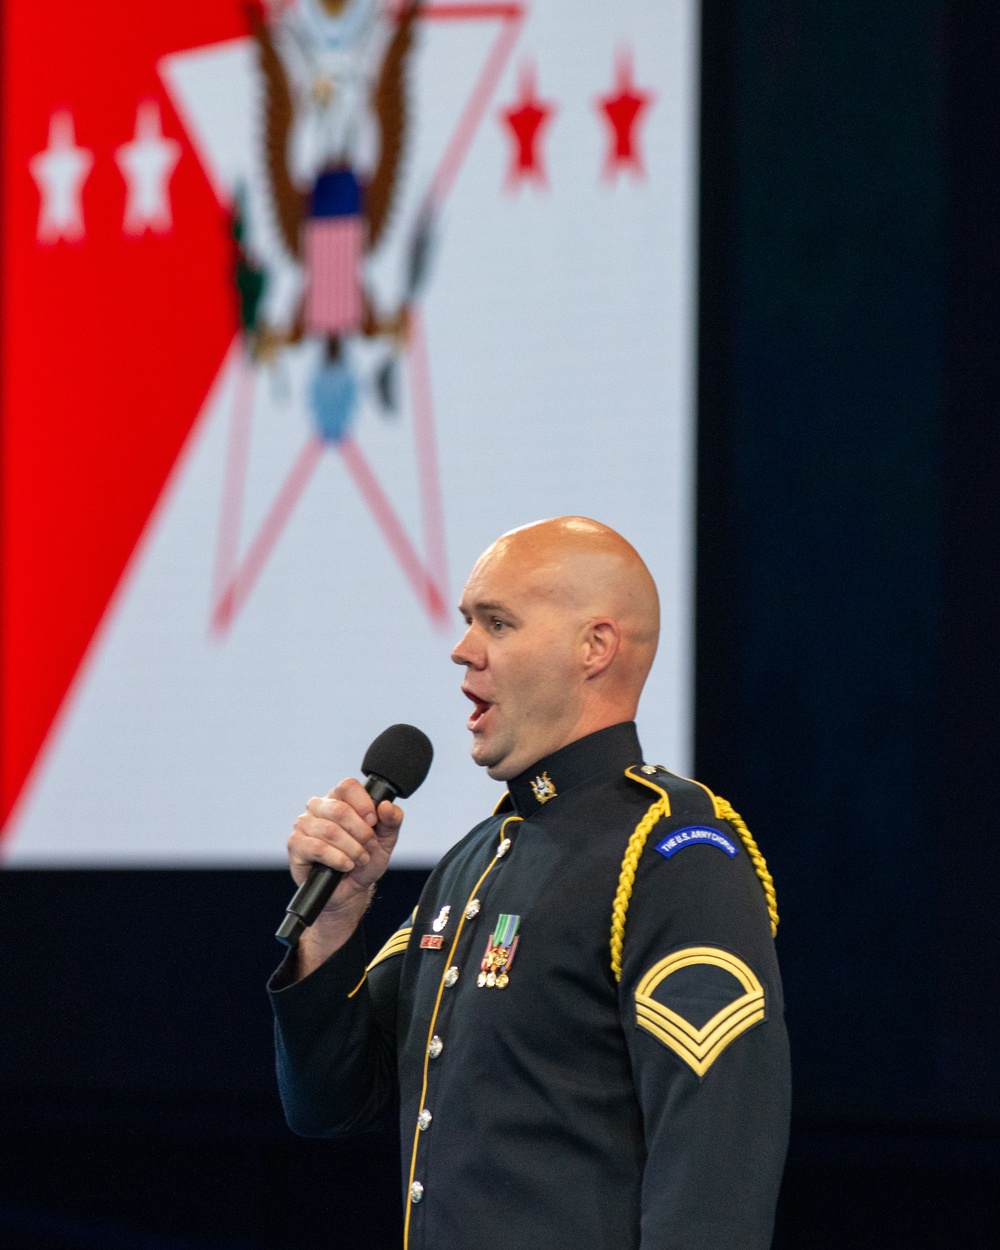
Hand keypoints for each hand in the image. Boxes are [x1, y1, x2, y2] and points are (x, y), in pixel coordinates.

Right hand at [287, 778, 402, 912]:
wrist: (351, 890)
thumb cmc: (366, 860)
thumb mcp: (386, 840)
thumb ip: (392, 820)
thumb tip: (386, 805)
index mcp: (340, 798)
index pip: (348, 786)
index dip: (364, 804)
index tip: (373, 822)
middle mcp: (319, 806)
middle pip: (340, 809)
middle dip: (361, 833)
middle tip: (369, 846)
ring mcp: (304, 824)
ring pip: (330, 830)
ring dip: (351, 849)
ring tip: (359, 859)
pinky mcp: (295, 844)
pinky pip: (317, 847)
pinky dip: (337, 859)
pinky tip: (345, 865)